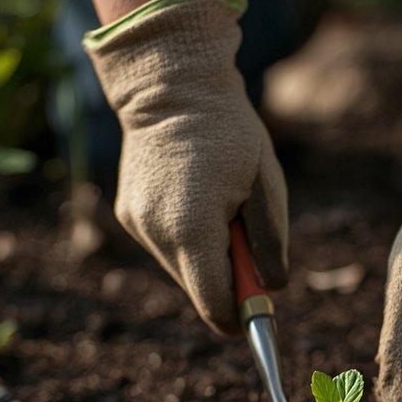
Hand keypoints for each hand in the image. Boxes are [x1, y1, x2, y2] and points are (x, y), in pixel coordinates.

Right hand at [84, 0, 287, 334]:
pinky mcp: (129, 215)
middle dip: (227, 280)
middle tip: (246, 240)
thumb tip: (271, 290)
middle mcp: (156, 235)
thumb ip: (270, 245)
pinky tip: (194, 198)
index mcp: (192, 230)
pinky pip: (166, 247)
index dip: (241, 318)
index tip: (259, 315)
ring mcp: (137, 225)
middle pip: (199, 290)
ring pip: (182, 270)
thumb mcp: (266, 186)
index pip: (215, 305)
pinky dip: (187, 239)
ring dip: (207, 256)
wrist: (171, 83)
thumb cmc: (229, 132)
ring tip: (219, 205)